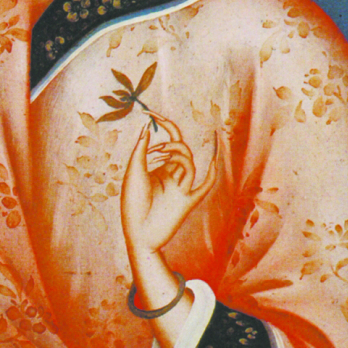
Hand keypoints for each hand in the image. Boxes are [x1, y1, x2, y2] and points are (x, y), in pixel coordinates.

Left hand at [120, 117, 216, 257]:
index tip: (150, 113)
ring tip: (158, 154)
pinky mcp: (188, 202)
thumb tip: (147, 126)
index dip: (164, 124)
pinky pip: (205, 186)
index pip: (170, 140)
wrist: (137, 233)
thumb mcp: (134, 172)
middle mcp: (173, 176)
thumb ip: (140, 149)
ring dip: (177, 154)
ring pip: (188, 164)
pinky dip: (212, 173)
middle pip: (182, 150)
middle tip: (154, 147)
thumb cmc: (132, 204)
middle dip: (171, 143)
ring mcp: (182, 188)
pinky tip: (214, 161)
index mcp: (161, 169)